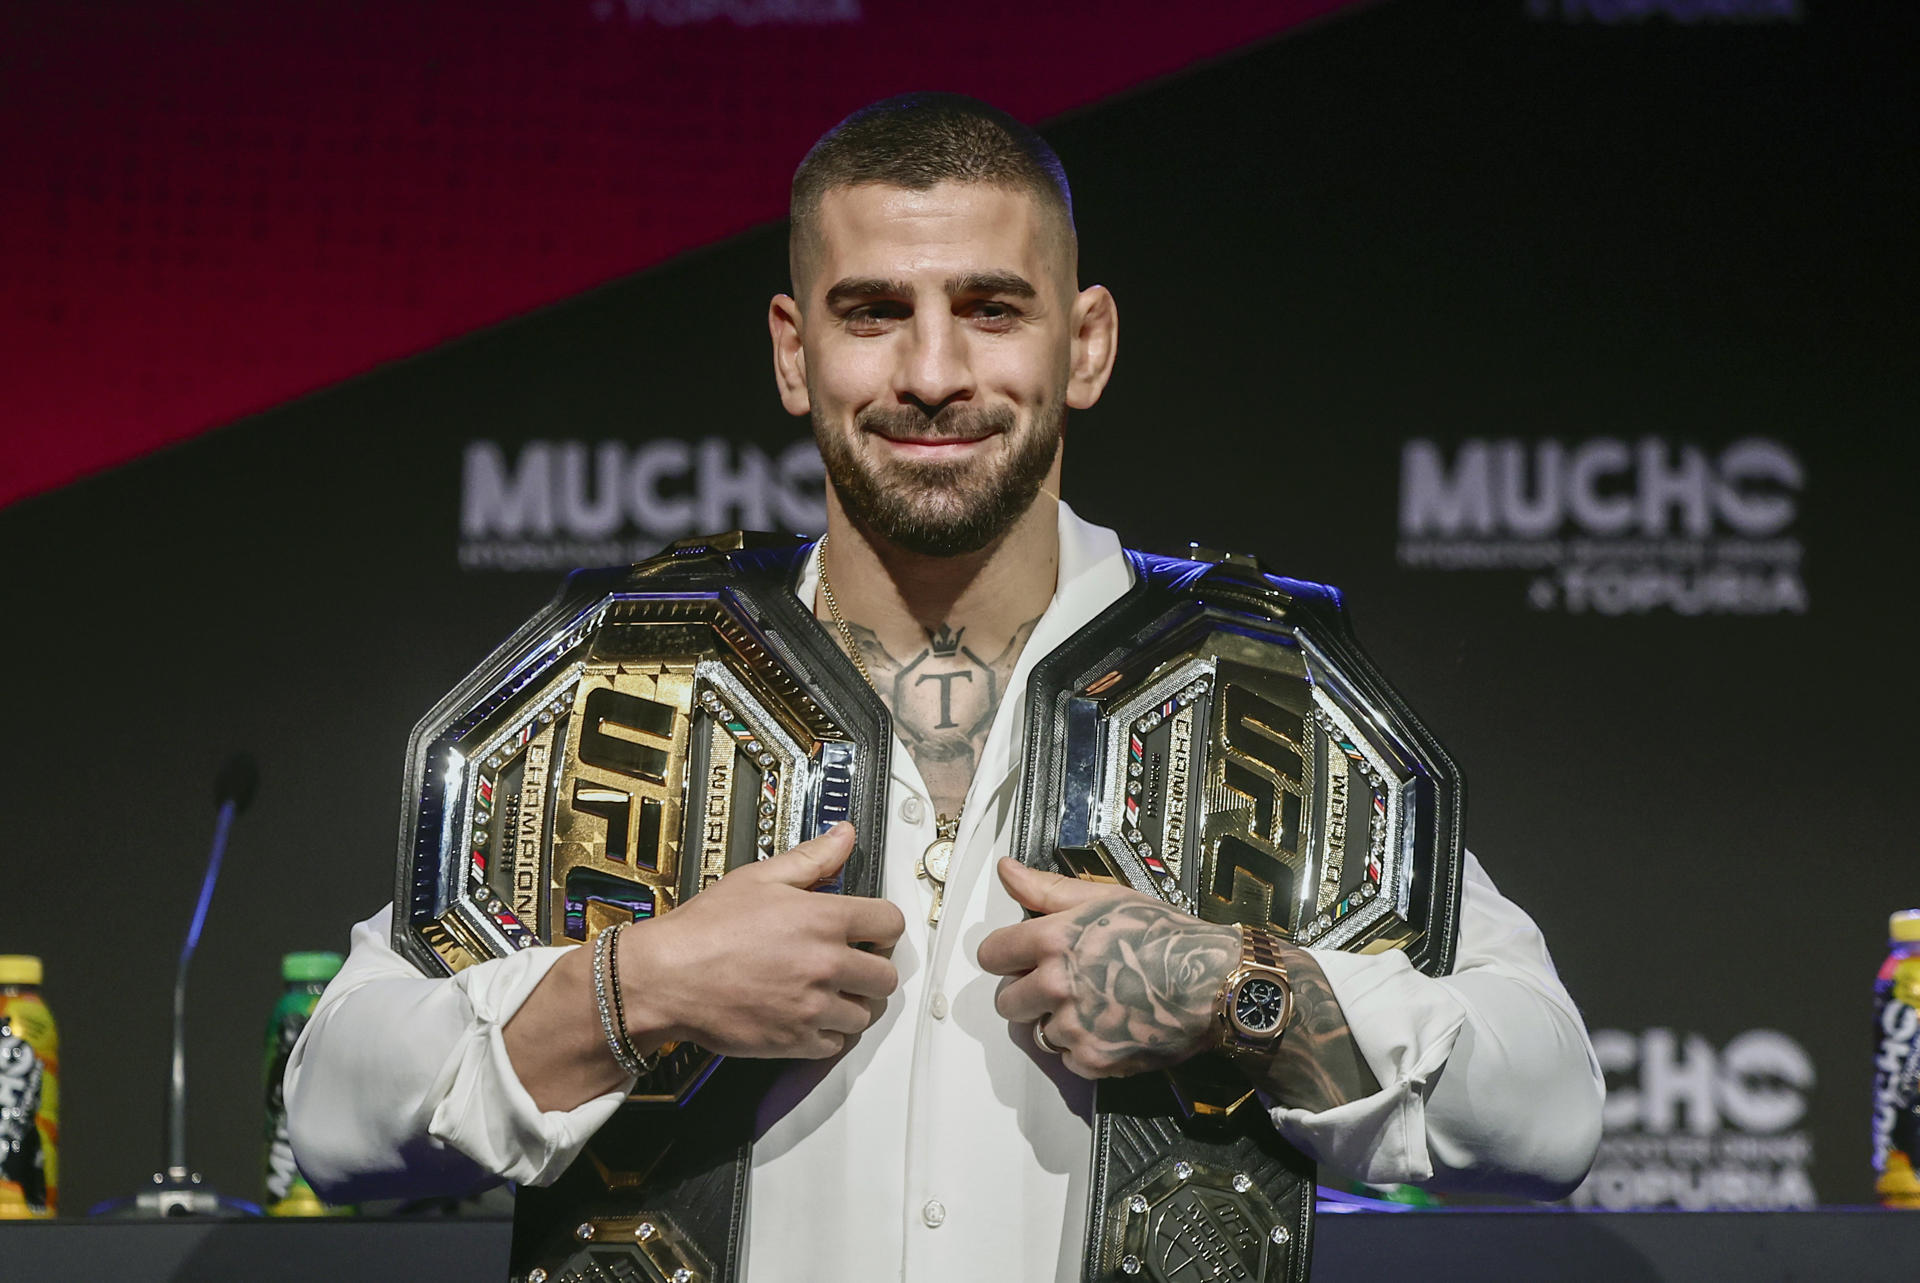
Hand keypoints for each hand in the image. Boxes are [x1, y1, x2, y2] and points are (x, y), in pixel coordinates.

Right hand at [617, 822, 904, 1059]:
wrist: (665, 978)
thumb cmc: (706, 928)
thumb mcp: (760, 878)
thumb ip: (812, 858)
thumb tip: (844, 836)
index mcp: (824, 919)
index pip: (891, 923)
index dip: (883, 926)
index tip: (870, 932)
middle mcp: (826, 964)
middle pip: (886, 977)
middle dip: (873, 969)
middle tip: (851, 964)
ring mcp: (813, 1007)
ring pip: (865, 1014)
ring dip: (853, 1004)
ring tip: (828, 991)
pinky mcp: (796, 1041)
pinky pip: (836, 1044)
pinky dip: (827, 1033)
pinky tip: (807, 1015)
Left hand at [976, 857, 1237, 1077]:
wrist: (1213, 984)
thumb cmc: (1164, 936)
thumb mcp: (1105, 898)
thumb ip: (1046, 890)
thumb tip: (1006, 871)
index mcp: (1053, 941)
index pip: (991, 955)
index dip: (1006, 955)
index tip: (1022, 958)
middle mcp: (1056, 986)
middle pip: (1006, 1002)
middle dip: (1026, 993)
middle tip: (1059, 985)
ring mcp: (1074, 1027)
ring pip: (1037, 1032)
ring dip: (1056, 1023)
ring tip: (1093, 1004)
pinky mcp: (1093, 1061)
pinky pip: (1067, 1059)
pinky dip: (1083, 1048)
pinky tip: (1110, 1026)